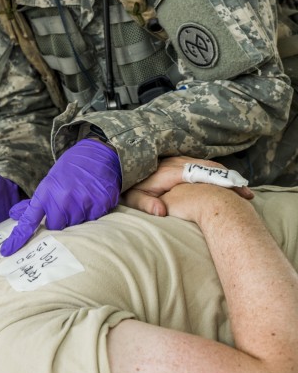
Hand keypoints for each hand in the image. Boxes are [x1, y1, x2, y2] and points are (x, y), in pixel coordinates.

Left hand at [1, 139, 120, 255]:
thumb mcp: (49, 181)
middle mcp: (63, 199)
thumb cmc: (71, 168)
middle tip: (66, 205)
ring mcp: (82, 203)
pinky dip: (92, 212)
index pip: (29, 220)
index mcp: (47, 192)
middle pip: (55, 227)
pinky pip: (93, 220)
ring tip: (80, 198)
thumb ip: (35, 201)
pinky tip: (92, 197)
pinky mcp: (100, 205)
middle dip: (59, 220)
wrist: (98, 153)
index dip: (18, 237)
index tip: (7, 251)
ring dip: (76, 217)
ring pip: (75, 225)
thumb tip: (14, 214)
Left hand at [122, 156, 253, 216]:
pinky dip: (218, 173)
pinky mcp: (181, 161)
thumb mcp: (134, 197)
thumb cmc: (132, 187)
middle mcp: (179, 162)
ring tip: (243, 193)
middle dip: (229, 180)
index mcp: (172, 172)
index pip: (203, 175)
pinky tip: (227, 185)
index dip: (221, 183)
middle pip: (210, 168)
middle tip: (247, 196)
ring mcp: (181, 160)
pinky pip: (204, 165)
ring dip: (226, 177)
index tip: (239, 194)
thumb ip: (146, 204)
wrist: (125, 166)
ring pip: (210, 165)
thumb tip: (161, 212)